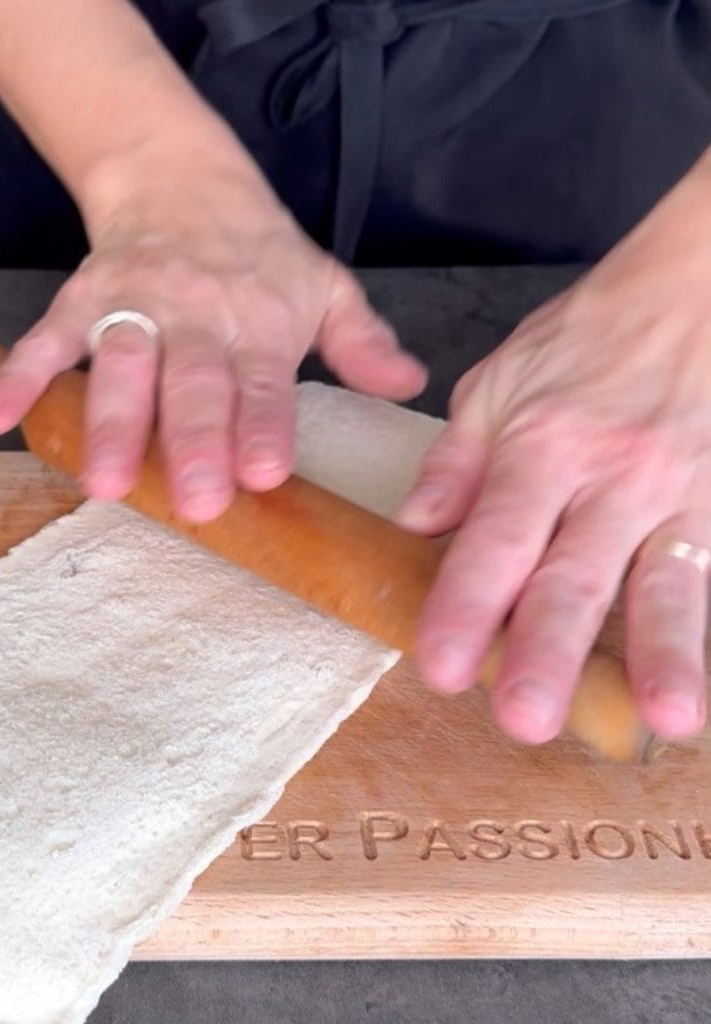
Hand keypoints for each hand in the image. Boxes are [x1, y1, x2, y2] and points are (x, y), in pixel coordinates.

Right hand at [0, 167, 424, 521]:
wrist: (182, 177)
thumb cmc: (259, 251)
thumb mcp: (323, 285)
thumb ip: (361, 341)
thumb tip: (408, 385)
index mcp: (260, 320)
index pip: (263, 382)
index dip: (262, 425)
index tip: (263, 474)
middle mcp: (197, 315)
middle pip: (193, 383)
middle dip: (191, 441)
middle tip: (194, 500)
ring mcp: (135, 306)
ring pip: (121, 368)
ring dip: (110, 424)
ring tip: (100, 483)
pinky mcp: (84, 298)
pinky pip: (47, 339)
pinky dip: (19, 377)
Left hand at [399, 149, 710, 742]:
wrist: (694, 286)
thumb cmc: (587, 337)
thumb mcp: (498, 383)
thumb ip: (457, 461)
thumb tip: (414, 527)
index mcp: (542, 447)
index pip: (495, 541)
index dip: (465, 606)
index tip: (440, 666)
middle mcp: (612, 477)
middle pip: (575, 576)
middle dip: (550, 651)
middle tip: (524, 718)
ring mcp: (681, 491)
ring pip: (670, 582)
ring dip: (666, 653)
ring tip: (664, 717)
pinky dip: (710, 622)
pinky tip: (704, 679)